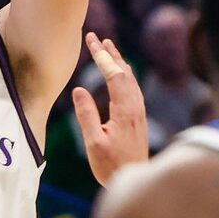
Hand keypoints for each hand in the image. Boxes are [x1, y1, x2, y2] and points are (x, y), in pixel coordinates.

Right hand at [71, 34, 151, 185]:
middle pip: (124, 72)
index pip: (114, 75)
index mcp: (124, 110)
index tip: (92, 40)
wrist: (134, 179)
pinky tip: (121, 74)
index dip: (103, 56)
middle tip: (97, 38)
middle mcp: (135, 107)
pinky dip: (124, 75)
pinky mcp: (139, 118)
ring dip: (119, 62)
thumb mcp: (93, 142)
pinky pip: (133, 88)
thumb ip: (86, 115)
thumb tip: (79, 90)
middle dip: (110, 53)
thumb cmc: (111, 165)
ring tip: (109, 49)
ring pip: (130, 79)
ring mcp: (139, 112)